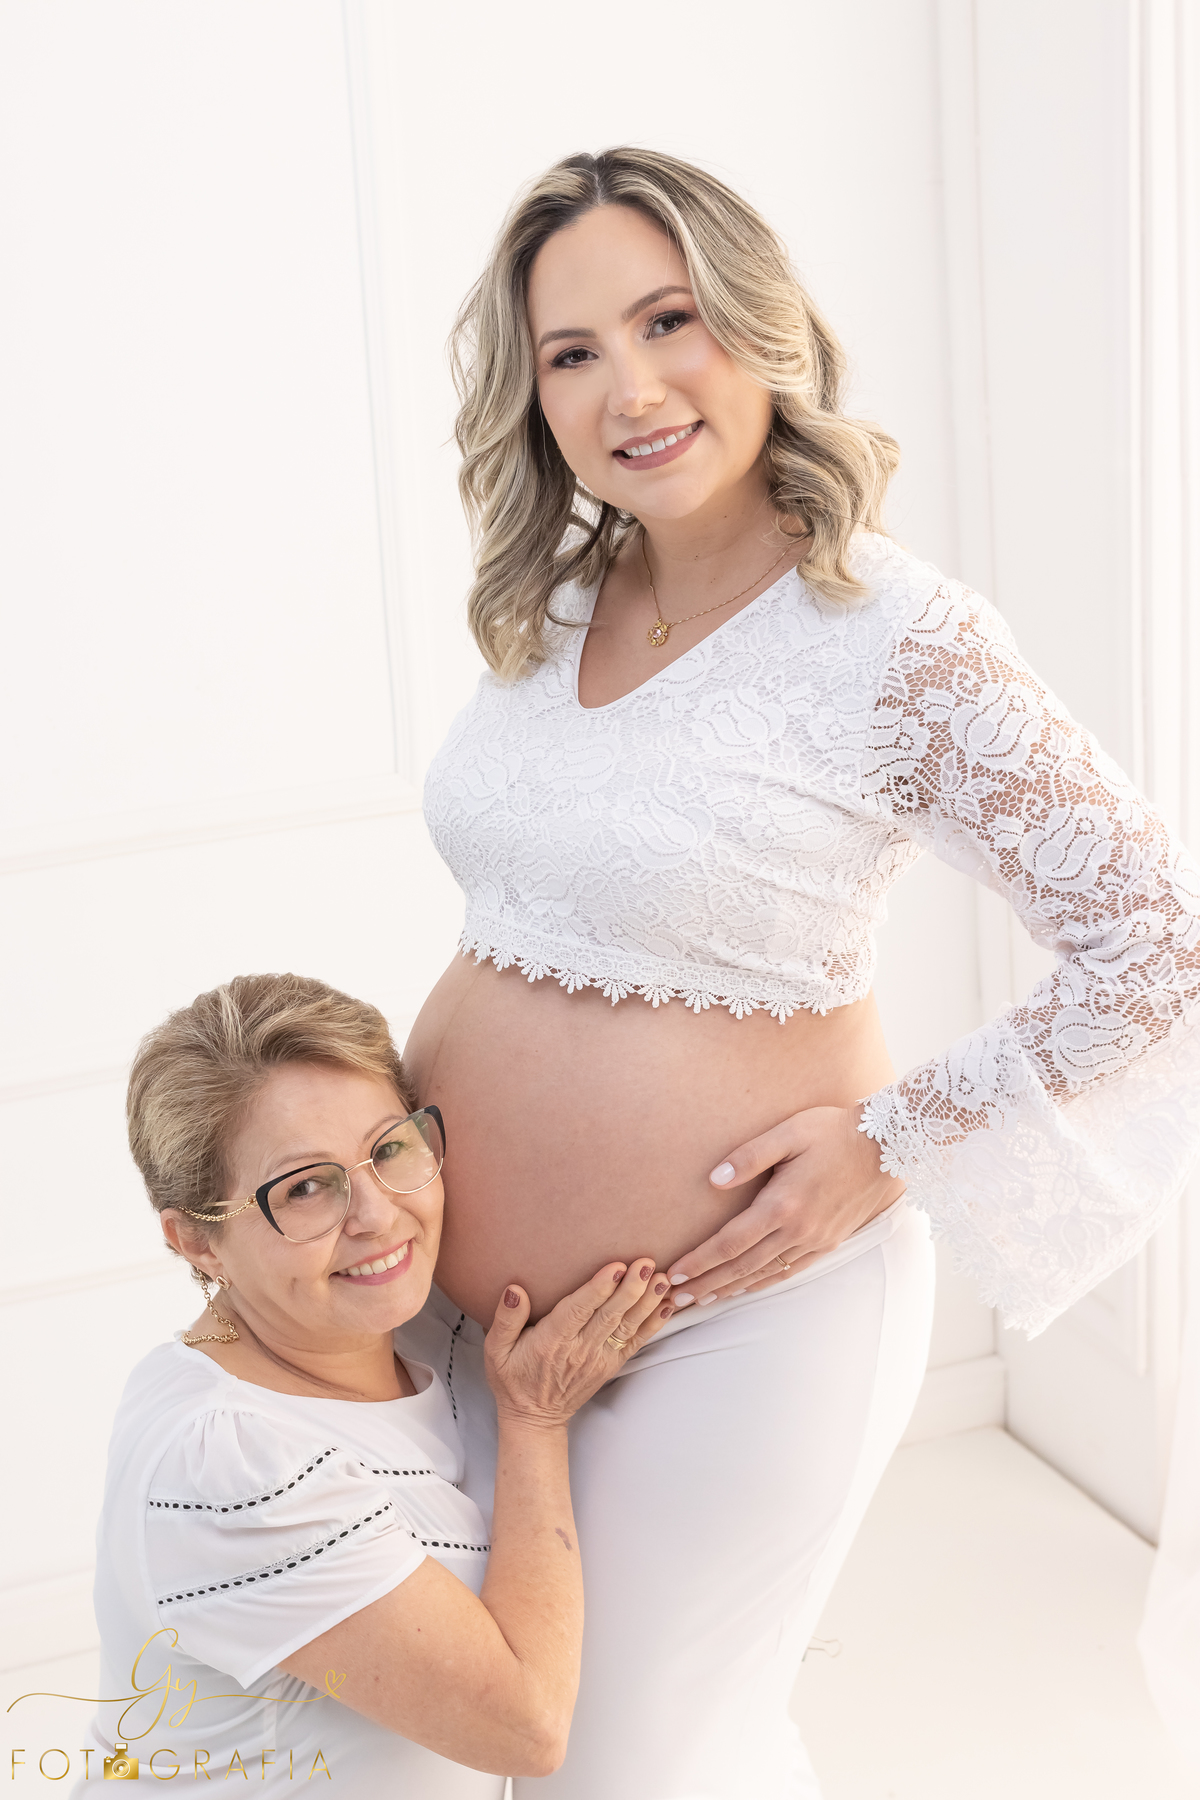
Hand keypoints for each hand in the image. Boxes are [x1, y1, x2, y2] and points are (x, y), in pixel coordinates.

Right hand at [484, 1258, 671, 1427]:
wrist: (535, 1418)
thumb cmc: (514, 1379)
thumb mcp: (496, 1350)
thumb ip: (505, 1319)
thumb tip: (515, 1291)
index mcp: (552, 1341)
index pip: (579, 1311)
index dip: (599, 1289)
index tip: (616, 1267)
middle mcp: (580, 1349)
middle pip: (610, 1315)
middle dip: (630, 1288)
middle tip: (646, 1264)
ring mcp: (599, 1358)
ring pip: (627, 1327)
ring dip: (647, 1302)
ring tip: (662, 1279)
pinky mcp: (611, 1364)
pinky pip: (636, 1342)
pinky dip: (653, 1324)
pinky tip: (667, 1305)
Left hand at [665, 1105, 905, 1306]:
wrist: (885, 1147)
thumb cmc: (833, 1132)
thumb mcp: (789, 1132)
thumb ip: (749, 1155)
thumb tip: (714, 1180)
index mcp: (782, 1204)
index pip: (730, 1243)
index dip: (700, 1262)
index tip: (675, 1275)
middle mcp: (798, 1230)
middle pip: (742, 1267)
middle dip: (707, 1284)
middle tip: (677, 1299)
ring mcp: (815, 1240)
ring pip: (764, 1274)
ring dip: (731, 1289)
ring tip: (704, 1299)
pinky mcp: (829, 1242)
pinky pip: (789, 1271)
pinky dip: (763, 1283)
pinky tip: (746, 1287)